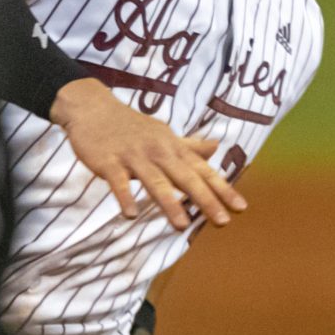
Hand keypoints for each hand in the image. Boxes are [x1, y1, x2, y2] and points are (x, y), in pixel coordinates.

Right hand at [47, 78, 244, 229]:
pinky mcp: (108, 161)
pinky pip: (117, 181)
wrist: (93, 108)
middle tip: (222, 221)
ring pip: (154, 181)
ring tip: (181, 225)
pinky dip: (124, 196)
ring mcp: (132, 156)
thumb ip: (189, 145)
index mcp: (171, 147)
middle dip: (205, 199)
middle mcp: (157, 151)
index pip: (202, 170)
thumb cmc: (131, 126)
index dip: (222, 189)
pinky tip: (130, 214)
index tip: (241, 208)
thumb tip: (217, 147)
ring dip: (168, 202)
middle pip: (184, 177)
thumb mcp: (163, 133)